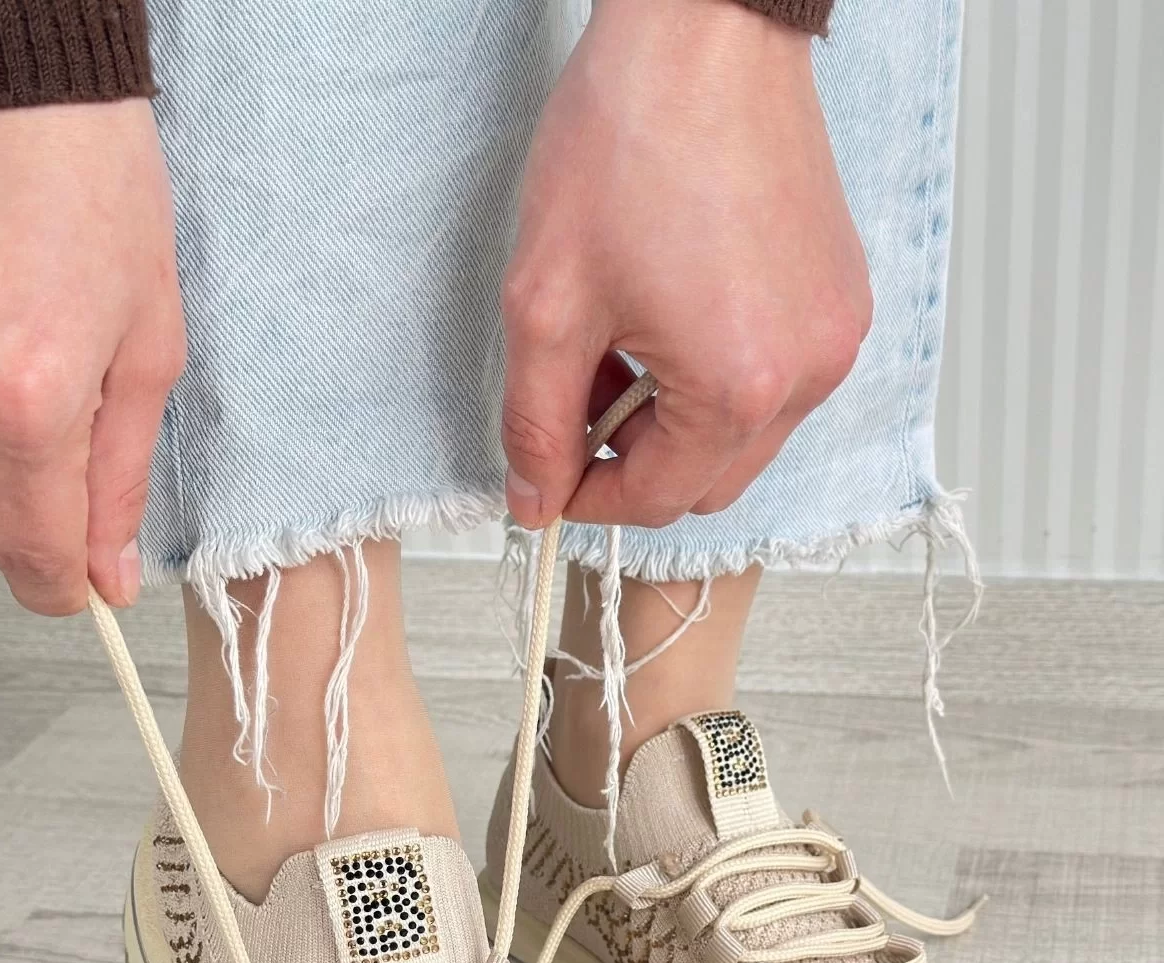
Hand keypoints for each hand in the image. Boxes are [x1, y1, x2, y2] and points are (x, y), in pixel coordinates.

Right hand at [0, 100, 185, 612]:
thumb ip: (118, 475)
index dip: (63, 585)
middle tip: (44, 461)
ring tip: (8, 393)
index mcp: (25, 399)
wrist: (15, 87)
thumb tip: (109, 574)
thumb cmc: (89, 189)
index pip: (32, 557)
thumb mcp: (145, 344)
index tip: (79, 582)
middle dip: (8, 524)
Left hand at [501, 0, 870, 529]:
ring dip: (676, 419)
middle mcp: (807, 374)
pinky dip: (720, 375)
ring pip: (744, 436)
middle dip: (634, 459)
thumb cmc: (633, 138)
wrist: (705, 31)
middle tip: (581, 395)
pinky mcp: (841, 300)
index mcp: (740, 388)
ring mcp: (834, 336)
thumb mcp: (547, 302)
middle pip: (708, 482)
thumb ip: (535, 422)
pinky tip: (674, 313)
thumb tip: (534, 497)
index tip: (549, 472)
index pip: (656, 501)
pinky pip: (776, 380)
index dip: (587, 497)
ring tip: (625, 341)